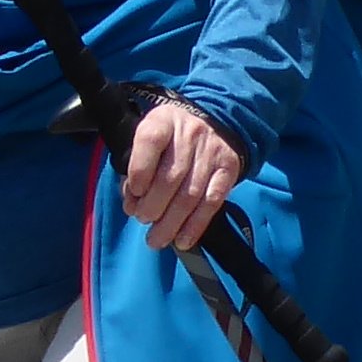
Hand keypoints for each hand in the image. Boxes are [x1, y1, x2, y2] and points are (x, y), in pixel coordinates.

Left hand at [124, 96, 244, 253]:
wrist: (211, 121)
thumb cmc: (169, 137)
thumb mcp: (147, 138)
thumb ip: (136, 167)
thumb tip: (133, 204)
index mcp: (163, 121)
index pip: (150, 141)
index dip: (139, 171)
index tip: (134, 193)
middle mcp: (189, 134)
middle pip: (171, 176)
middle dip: (152, 206)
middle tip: (143, 220)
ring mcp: (211, 152)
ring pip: (190, 194)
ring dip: (171, 223)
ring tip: (156, 240)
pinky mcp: (228, 168)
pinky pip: (212, 201)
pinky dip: (196, 225)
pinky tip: (182, 240)